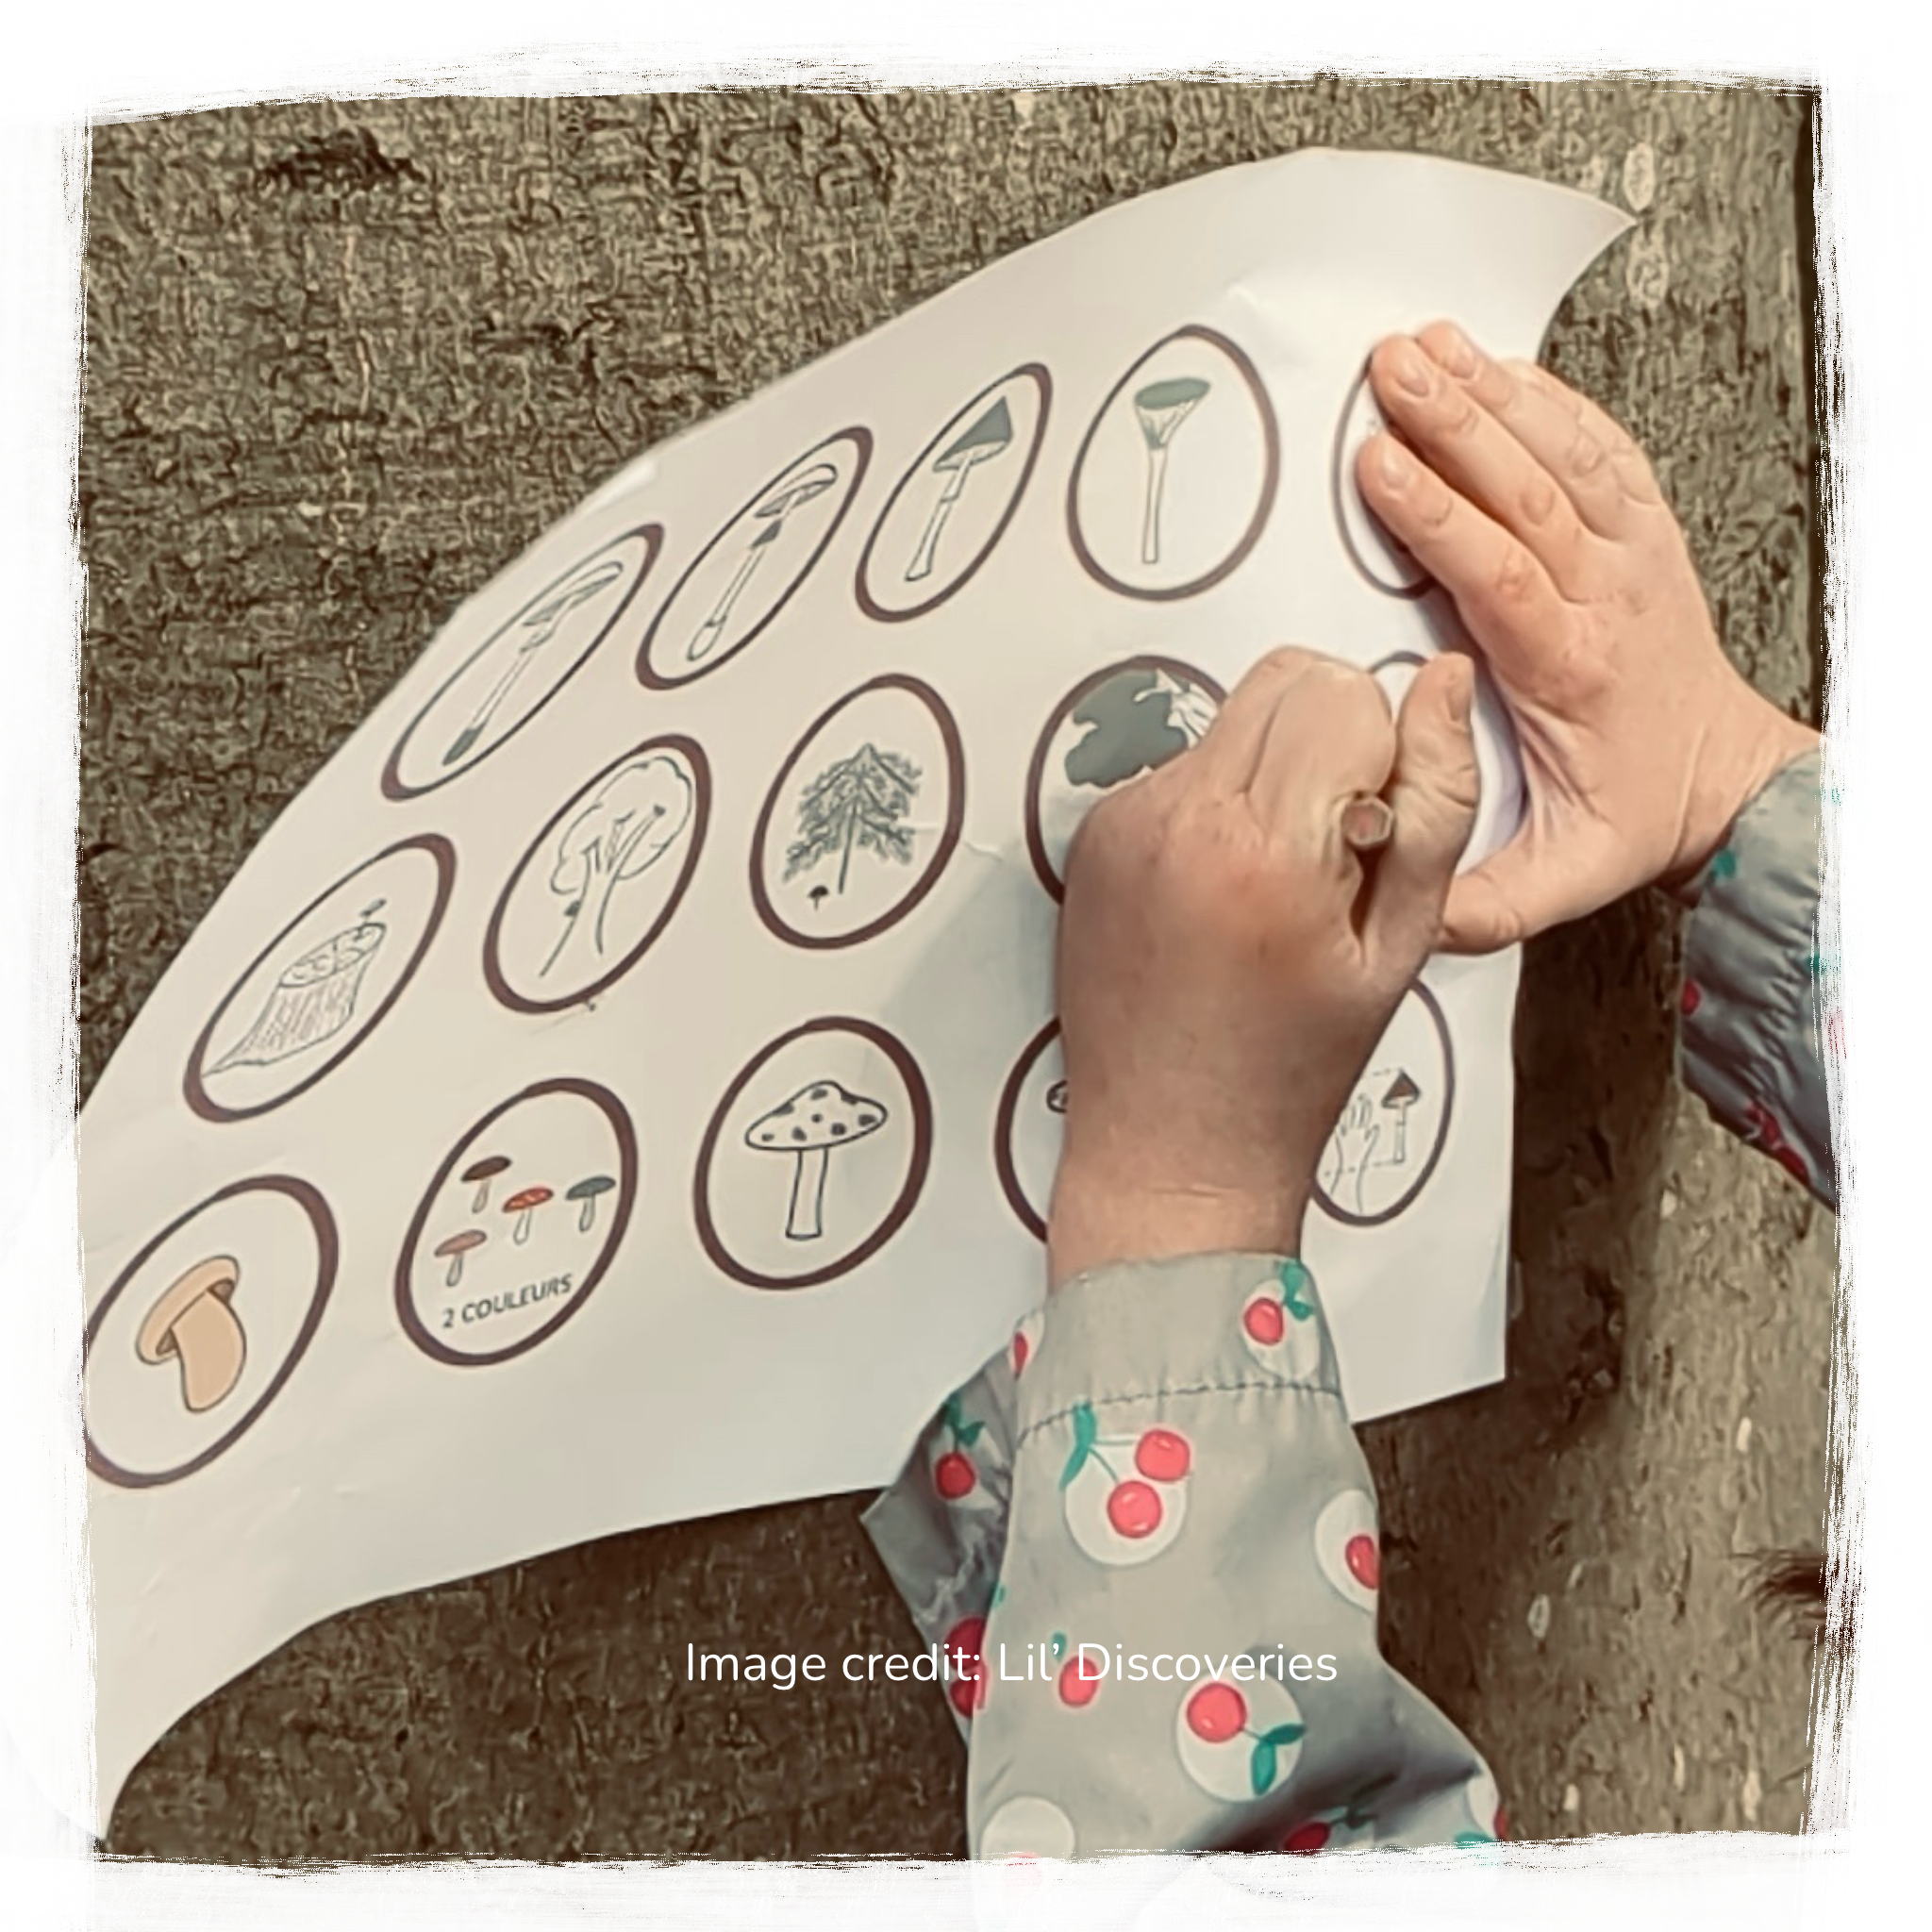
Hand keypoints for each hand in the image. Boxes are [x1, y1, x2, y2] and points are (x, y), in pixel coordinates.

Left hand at [1046, 646, 1478, 1288]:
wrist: (1169, 1147)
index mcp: (1265, 848)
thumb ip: (1436, 805)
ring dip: (1269, 772)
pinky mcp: (1092, 836)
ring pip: (1230, 719)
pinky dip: (1215, 805)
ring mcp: (1123, 823)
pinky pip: (1181, 769)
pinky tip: (1220, 892)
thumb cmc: (1290, 1069)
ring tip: (1271, 882)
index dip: (1379, 756)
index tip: (1367, 837)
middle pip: (1283, 680)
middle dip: (1329, 740)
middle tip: (1330, 848)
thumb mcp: (1398, 946)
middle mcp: (1179, 818)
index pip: (1342, 691)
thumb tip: (1440, 685)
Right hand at [1356, 323, 1827, 950]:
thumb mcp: (1562, 880)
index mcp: (1573, 669)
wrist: (1725, 781)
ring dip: (1492, 394)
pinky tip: (1498, 366)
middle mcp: (1607, 596)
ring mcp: (1633, 554)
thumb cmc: (1634, 817)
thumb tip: (1407, 907)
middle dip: (1453, 423)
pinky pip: (1600, 449)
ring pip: (1563, 456)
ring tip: (1424, 345)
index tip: (1379, 470)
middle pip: (1527, 492)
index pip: (1502, 576)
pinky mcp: (1642, 531)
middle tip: (1388, 371)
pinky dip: (1550, 399)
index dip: (1439, 518)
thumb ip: (1484, 899)